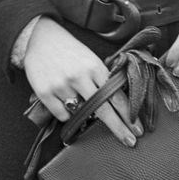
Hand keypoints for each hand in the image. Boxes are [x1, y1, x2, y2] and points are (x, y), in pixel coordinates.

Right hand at [24, 17, 142, 145]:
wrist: (41, 37)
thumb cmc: (70, 50)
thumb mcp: (90, 59)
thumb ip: (101, 79)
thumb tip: (116, 104)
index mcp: (94, 66)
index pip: (116, 96)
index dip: (128, 115)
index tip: (138, 129)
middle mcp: (79, 77)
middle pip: (103, 110)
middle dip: (119, 128)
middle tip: (131, 141)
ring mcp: (61, 86)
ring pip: (80, 114)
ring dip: (85, 114)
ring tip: (79, 100)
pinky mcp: (45, 93)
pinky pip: (62, 115)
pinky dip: (66, 113)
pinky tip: (64, 100)